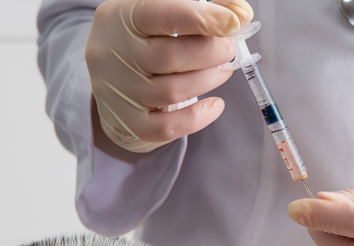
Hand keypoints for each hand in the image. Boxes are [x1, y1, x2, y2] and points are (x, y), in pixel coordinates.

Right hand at [86, 0, 253, 152]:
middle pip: (170, 56)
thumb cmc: (146, 38)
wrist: (113, 74)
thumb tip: (240, 14)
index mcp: (121, 17)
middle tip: (228, 49)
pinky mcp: (129, 121)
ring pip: (172, 92)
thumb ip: (202, 9)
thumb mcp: (164, 12)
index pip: (160, 15)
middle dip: (211, 52)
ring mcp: (119, 90)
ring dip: (208, 80)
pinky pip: (166, 127)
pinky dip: (197, 118)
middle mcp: (114, 53)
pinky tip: (215, 105)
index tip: (232, 22)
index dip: (200, 19)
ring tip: (223, 71)